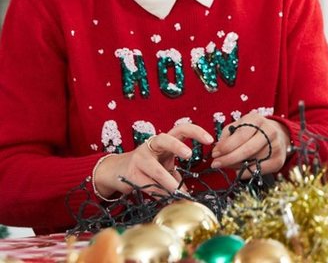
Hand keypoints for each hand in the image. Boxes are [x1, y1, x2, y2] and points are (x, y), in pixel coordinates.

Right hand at [94, 123, 213, 197]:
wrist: (116, 170)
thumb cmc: (147, 166)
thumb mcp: (163, 165)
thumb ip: (176, 175)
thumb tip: (190, 194)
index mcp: (164, 141)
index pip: (181, 129)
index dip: (196, 132)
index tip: (210, 140)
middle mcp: (151, 145)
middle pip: (165, 139)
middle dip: (177, 146)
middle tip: (189, 155)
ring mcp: (140, 158)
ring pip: (157, 171)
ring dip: (170, 184)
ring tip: (179, 193)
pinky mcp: (131, 173)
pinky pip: (148, 185)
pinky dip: (159, 194)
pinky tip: (166, 199)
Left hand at [210, 112, 290, 176]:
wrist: (276, 135)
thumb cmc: (252, 131)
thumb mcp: (238, 126)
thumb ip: (226, 136)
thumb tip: (217, 151)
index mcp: (257, 120)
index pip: (241, 135)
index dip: (226, 146)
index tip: (215, 154)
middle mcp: (270, 131)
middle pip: (247, 150)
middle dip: (228, 159)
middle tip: (216, 164)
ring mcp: (276, 146)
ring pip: (252, 161)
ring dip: (235, 166)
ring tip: (228, 164)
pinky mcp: (278, 160)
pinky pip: (258, 171)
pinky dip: (245, 172)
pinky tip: (240, 168)